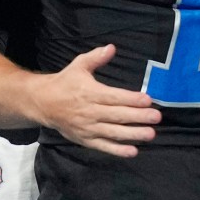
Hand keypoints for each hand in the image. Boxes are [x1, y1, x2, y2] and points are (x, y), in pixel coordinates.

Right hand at [31, 44, 160, 157]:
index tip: (148, 100)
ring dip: (133, 134)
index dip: (131, 99)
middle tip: (157, 117)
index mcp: (89, 92)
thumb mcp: (78, 66)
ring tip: (151, 134)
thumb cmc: (65, 83)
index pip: (114, 97)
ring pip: (114, 132)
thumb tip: (111, 48)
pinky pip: (104, 146)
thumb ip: (95, 58)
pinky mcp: (86, 140)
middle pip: (117, 115)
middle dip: (138, 117)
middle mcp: (90, 111)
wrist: (43, 103)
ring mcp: (88, 128)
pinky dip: (118, 150)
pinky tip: (133, 151)